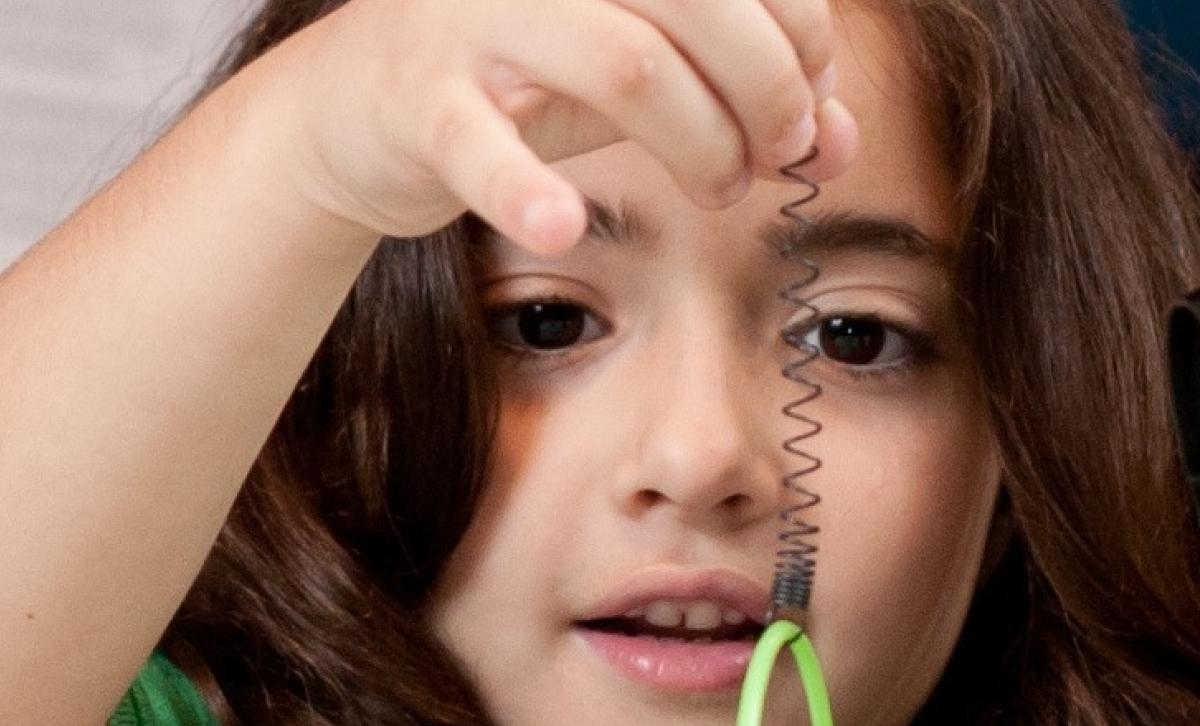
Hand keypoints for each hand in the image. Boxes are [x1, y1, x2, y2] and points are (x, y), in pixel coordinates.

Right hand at [251, 0, 855, 256]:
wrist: (359, 112)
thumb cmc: (519, 81)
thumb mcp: (636, 76)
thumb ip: (737, 96)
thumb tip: (840, 139)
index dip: (802, 33)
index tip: (812, 103)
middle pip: (696, 4)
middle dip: (766, 90)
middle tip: (775, 156)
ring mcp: (472, 20)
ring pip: (623, 63)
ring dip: (698, 142)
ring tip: (718, 192)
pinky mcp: (418, 98)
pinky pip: (477, 142)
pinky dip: (524, 190)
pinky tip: (559, 228)